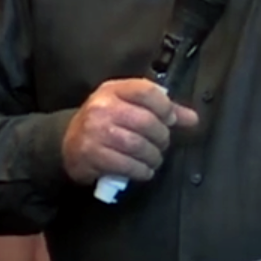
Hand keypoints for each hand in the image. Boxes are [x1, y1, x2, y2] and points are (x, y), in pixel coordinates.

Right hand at [61, 79, 199, 184]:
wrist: (67, 143)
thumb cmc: (105, 122)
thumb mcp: (129, 107)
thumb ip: (161, 110)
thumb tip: (192, 119)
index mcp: (113, 89)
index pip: (146, 91)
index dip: (165, 106)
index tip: (171, 119)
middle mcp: (102, 107)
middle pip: (146, 122)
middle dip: (162, 137)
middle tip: (162, 145)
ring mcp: (95, 131)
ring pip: (138, 145)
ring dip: (153, 157)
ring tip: (155, 159)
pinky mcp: (91, 154)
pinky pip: (126, 165)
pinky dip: (141, 171)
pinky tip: (144, 170)